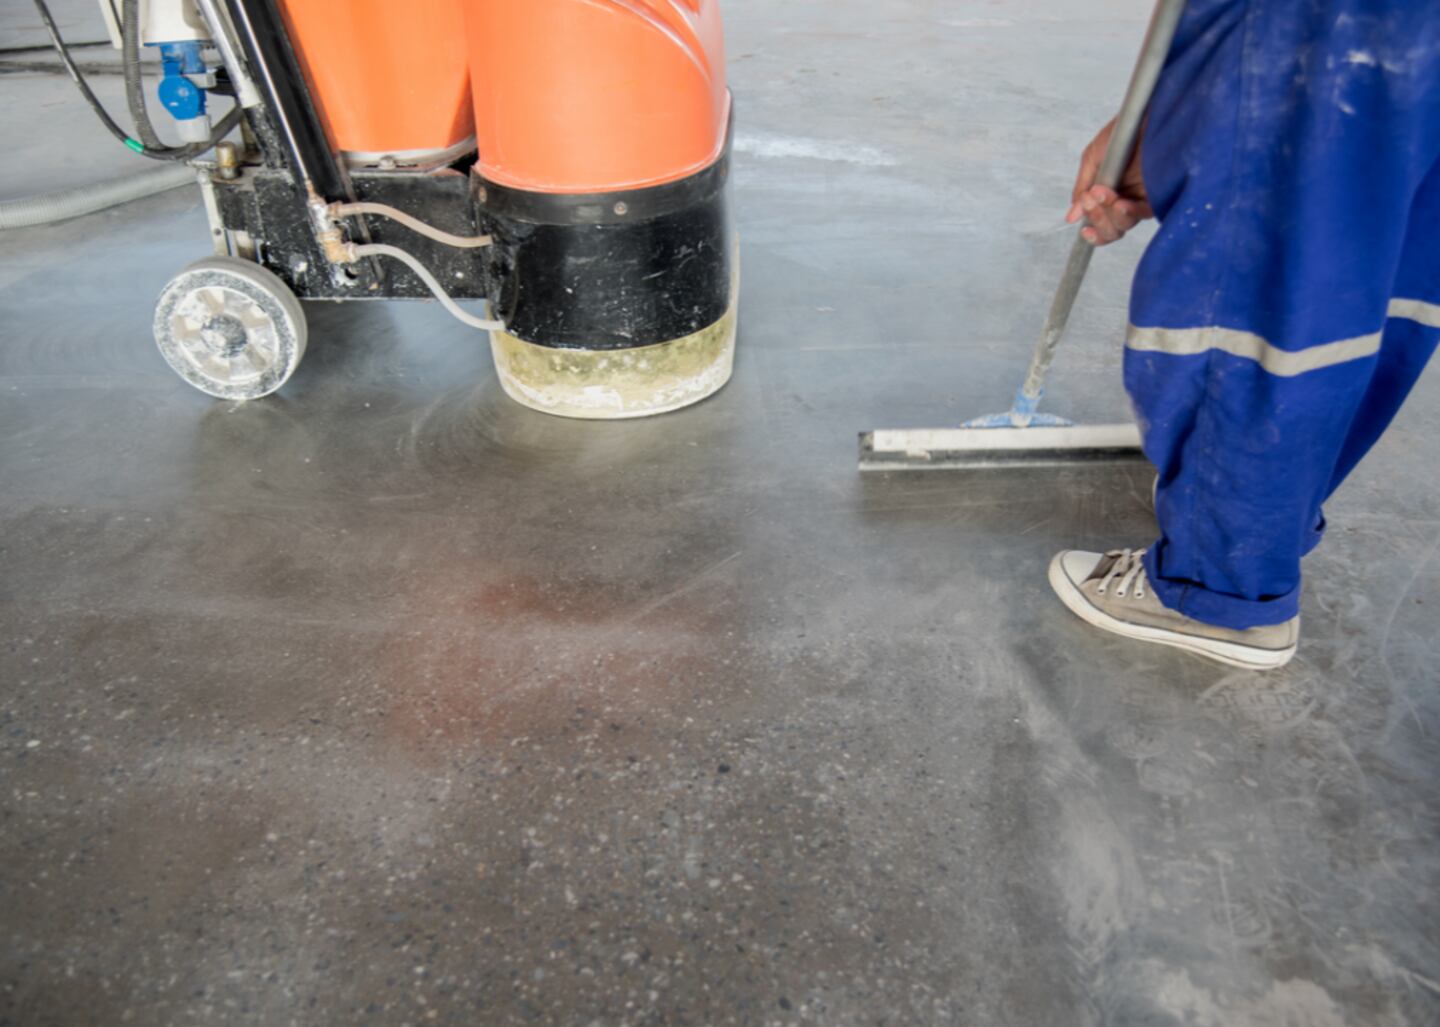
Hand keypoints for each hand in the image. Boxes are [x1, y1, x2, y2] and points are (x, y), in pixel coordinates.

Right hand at [1065, 118, 1152, 245]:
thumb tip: (1071, 216)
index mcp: (1108, 194)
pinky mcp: (1158, 192)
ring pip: (1124, 225)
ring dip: (1109, 214)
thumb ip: (1082, 188)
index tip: (1084, 231)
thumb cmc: (1122, 131)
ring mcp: (1141, 197)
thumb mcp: (1093, 158)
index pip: (1101, 223)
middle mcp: (1125, 199)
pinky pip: (1143, 213)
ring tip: (1104, 193)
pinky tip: (1120, 203)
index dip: (1093, 233)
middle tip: (1092, 199)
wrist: (1144, 115)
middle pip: (1112, 230)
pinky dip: (1129, 212)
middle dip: (1097, 219)